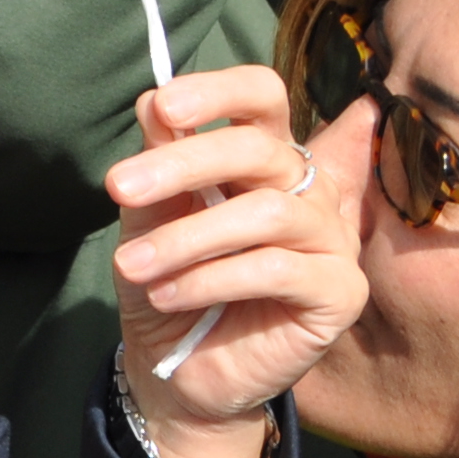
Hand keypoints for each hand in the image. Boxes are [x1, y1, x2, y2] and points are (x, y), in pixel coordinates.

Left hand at [103, 63, 366, 457]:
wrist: (176, 367)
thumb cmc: (166, 281)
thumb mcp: (148, 218)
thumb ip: (157, 163)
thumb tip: (154, 102)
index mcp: (264, 157)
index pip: (263, 96)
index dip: (220, 89)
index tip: (163, 106)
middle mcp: (307, 189)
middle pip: (261, 149)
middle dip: (182, 164)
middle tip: (117, 187)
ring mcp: (332, 240)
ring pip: (267, 213)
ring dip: (186, 237)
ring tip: (130, 265)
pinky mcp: (341, 292)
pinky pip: (278, 270)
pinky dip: (211, 278)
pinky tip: (168, 294)